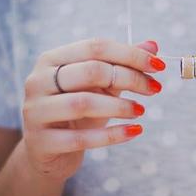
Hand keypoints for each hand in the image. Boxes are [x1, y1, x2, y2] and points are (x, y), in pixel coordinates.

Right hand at [21, 38, 164, 180]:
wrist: (50, 150)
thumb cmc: (79, 112)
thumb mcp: (101, 86)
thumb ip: (123, 64)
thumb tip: (153, 45)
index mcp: (52, 59)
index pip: (96, 47)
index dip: (131, 55)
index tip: (159, 66)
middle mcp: (38, 81)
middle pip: (92, 71)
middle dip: (130, 78)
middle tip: (155, 89)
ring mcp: (36, 111)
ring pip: (84, 103)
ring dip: (120, 106)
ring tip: (141, 110)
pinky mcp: (42, 142)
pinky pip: (82, 138)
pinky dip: (113, 134)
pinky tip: (135, 131)